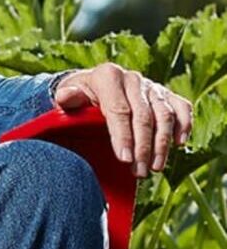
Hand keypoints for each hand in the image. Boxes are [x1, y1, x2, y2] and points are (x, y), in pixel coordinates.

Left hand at [53, 63, 191, 177]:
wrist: (92, 86)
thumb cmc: (78, 97)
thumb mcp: (67, 96)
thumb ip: (67, 98)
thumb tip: (65, 97)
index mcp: (108, 76)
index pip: (119, 110)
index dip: (123, 136)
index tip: (124, 159)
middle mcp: (132, 78)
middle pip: (143, 116)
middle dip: (143, 147)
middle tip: (138, 172)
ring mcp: (151, 86)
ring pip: (164, 115)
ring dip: (162, 145)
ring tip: (154, 168)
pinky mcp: (165, 94)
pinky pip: (181, 107)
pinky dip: (184, 125)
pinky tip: (179, 143)